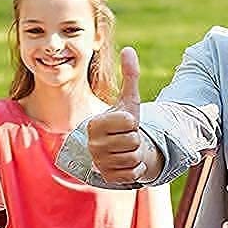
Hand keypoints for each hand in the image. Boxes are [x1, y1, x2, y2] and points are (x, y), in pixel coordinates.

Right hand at [86, 47, 151, 184]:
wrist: (119, 149)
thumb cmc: (124, 123)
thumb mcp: (128, 100)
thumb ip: (129, 76)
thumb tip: (129, 50)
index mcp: (94, 124)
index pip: (128, 122)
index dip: (132, 122)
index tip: (125, 123)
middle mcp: (92, 144)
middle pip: (132, 142)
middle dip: (135, 139)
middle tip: (126, 137)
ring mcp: (98, 163)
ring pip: (133, 158)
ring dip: (136, 154)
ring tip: (126, 149)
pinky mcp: (106, 178)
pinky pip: (132, 173)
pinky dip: (135, 168)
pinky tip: (126, 163)